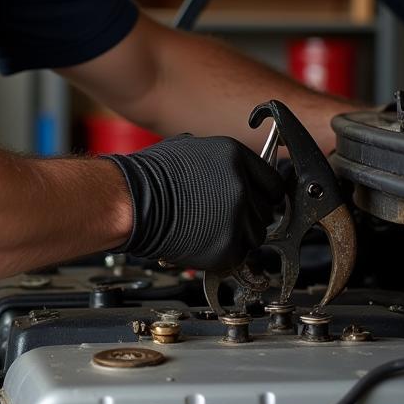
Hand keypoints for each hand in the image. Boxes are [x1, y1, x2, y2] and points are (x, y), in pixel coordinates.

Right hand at [103, 135, 284, 270]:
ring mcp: (236, 216)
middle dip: (247, 215)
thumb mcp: (190, 148)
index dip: (261, 193)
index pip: (272, 182)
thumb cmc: (150, 176)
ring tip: (207, 227)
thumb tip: (235, 169)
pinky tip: (203, 240)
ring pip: (255, 235)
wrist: (131, 201)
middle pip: (265, 211)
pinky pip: (239, 254)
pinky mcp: (227, 245)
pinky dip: (224, 253)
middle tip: (220, 216)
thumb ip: (222, 161)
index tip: (253, 200)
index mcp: (235, 156)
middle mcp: (241, 184)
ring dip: (237, 235)